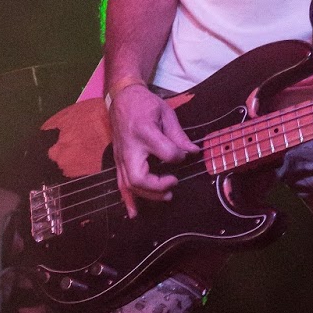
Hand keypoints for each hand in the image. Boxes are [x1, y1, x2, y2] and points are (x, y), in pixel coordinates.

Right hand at [109, 86, 198, 215]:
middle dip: (157, 186)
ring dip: (148, 195)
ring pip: (129, 184)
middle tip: (174, 183)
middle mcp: (130, 147)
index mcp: (144, 132)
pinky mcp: (118, 161)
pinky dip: (127, 200)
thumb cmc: (144, 104)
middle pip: (139, 177)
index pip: (165, 153)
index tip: (184, 154)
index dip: (178, 157)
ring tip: (166, 195)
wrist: (123, 98)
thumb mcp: (166, 113)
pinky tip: (134, 213)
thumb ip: (178, 135)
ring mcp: (121, 156)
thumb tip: (193, 152)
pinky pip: (120, 184)